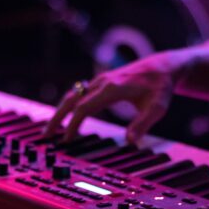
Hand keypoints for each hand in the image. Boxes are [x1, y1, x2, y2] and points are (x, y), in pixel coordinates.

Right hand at [44, 51, 182, 143]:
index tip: (66, 140)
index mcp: (112, 89)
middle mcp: (102, 82)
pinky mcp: (101, 82)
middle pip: (71, 100)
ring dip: (61, 111)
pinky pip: (80, 93)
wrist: (162, 67)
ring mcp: (100, 80)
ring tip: (52, 129)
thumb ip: (143, 124)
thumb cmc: (160, 87)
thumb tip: (130, 142)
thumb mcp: (157, 108)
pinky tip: (66, 117)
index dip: (73, 124)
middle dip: (58, 117)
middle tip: (47, 135)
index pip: (84, 108)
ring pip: (73, 95)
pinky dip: (70, 105)